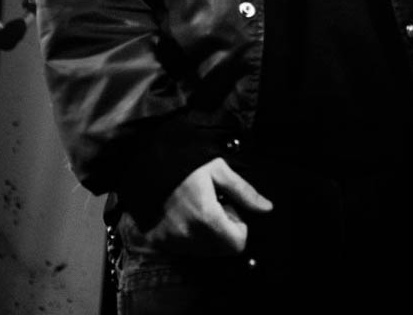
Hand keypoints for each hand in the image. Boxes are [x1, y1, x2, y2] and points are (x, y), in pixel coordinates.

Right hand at [146, 157, 272, 256]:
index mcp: (207, 218)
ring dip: (205, 233)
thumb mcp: (218, 169)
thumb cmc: (184, 162)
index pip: (237, 244)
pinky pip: (184, 248)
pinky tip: (182, 213)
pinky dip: (188, 235)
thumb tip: (267, 208)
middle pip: (221, 249)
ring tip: (195, 206)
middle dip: (222, 229)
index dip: (238, 226)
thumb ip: (243, 191)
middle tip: (212, 204)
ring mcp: (172, 241)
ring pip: (203, 250)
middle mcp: (189, 235)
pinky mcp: (159, 241)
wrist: (145, 161)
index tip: (228, 207)